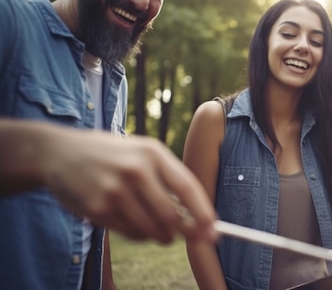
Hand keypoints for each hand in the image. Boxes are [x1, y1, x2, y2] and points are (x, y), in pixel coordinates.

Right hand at [43, 129, 217, 243]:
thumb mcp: (142, 152)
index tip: (213, 230)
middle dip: (184, 232)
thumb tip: (195, 215)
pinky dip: (139, 235)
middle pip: (170, 215)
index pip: (187, 188)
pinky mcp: (97, 208)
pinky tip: (136, 224)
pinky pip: (130, 232)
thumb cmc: (112, 155)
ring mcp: (114, 190)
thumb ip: (168, 178)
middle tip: (188, 237)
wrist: (60, 153)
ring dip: (161, 236)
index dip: (203, 213)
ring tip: (161, 232)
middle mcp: (135, 170)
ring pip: (150, 228)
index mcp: (153, 152)